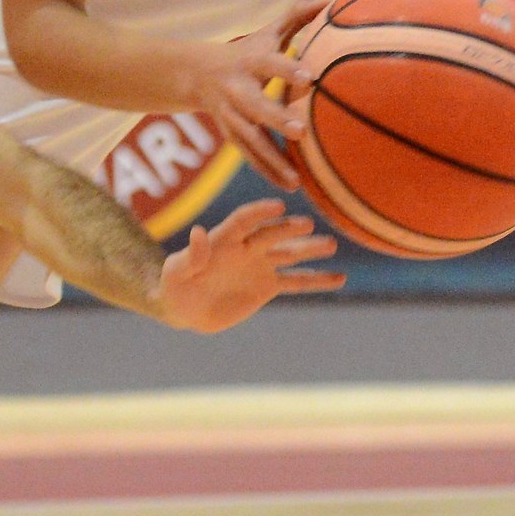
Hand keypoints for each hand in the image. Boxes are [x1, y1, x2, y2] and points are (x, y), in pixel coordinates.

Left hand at [154, 198, 343, 332]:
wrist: (185, 309)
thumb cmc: (174, 286)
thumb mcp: (177, 273)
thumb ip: (191, 256)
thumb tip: (198, 232)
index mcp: (223, 239)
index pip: (243, 220)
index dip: (259, 212)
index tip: (278, 206)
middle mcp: (247, 248)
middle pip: (271, 235)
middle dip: (287, 230)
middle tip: (307, 226)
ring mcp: (260, 265)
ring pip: (290, 254)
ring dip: (309, 250)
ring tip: (330, 245)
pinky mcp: (268, 286)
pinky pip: (297, 282)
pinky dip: (318, 280)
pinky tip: (340, 277)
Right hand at [184, 22, 323, 189]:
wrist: (196, 74)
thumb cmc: (247, 52)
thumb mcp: (267, 32)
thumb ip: (298, 16)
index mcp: (250, 62)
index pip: (269, 64)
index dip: (286, 69)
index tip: (310, 77)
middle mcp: (237, 89)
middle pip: (255, 106)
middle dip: (275, 118)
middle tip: (300, 131)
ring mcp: (230, 115)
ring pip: (249, 139)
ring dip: (271, 159)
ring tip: (296, 180)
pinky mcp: (230, 134)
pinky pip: (248, 156)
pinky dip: (268, 171)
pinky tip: (290, 186)